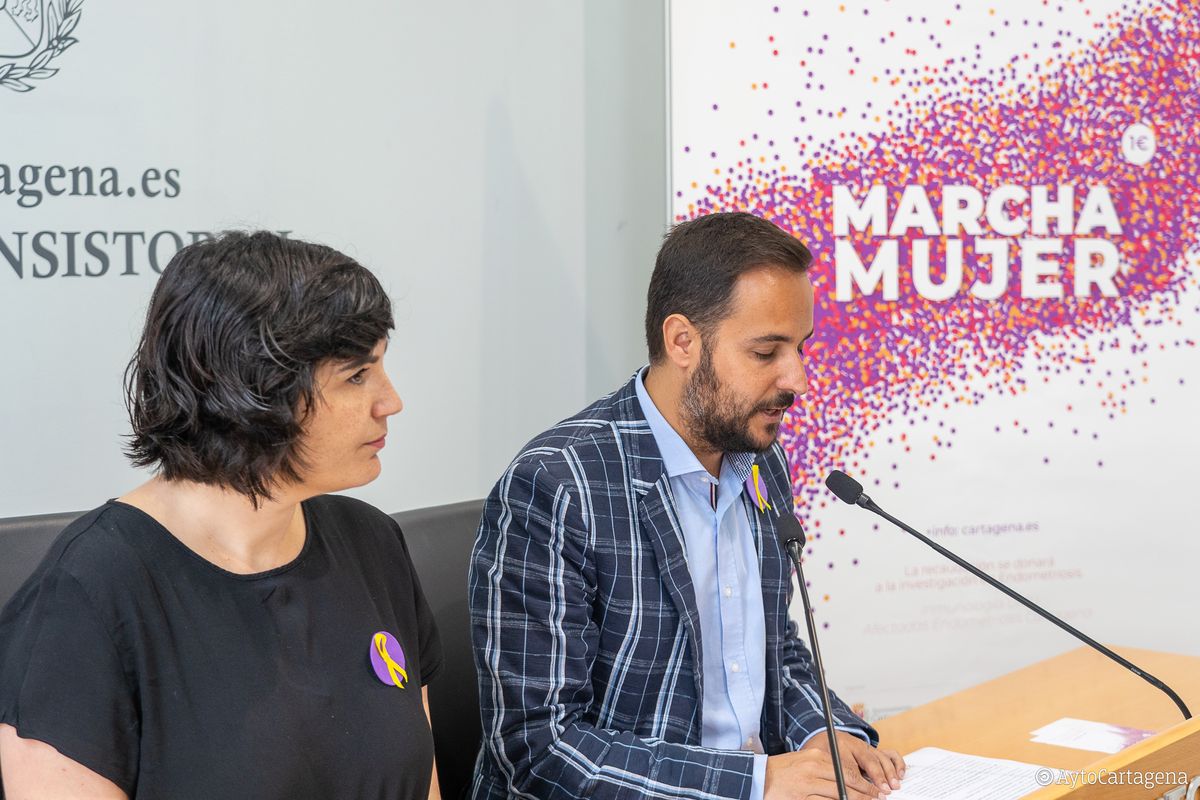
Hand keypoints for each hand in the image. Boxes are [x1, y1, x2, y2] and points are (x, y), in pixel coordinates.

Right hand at [763, 749, 885, 799]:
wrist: (757, 777)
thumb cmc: (782, 770)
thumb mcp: (804, 761)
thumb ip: (824, 768)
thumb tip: (848, 780)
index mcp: (815, 757)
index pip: (847, 770)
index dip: (864, 783)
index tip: (874, 790)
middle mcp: (812, 770)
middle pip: (846, 784)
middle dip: (864, 794)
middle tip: (876, 799)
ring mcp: (806, 786)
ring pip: (839, 796)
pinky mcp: (801, 799)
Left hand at [800, 730, 905, 793]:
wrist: (824, 738)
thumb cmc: (822, 753)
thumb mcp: (820, 762)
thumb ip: (832, 775)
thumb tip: (840, 792)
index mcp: (838, 747)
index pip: (850, 767)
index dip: (860, 783)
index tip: (868, 794)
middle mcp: (855, 744)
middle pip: (869, 760)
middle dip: (878, 777)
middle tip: (884, 792)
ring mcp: (866, 746)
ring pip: (880, 757)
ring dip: (889, 772)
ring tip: (894, 786)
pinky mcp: (874, 750)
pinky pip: (889, 753)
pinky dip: (897, 763)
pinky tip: (900, 774)